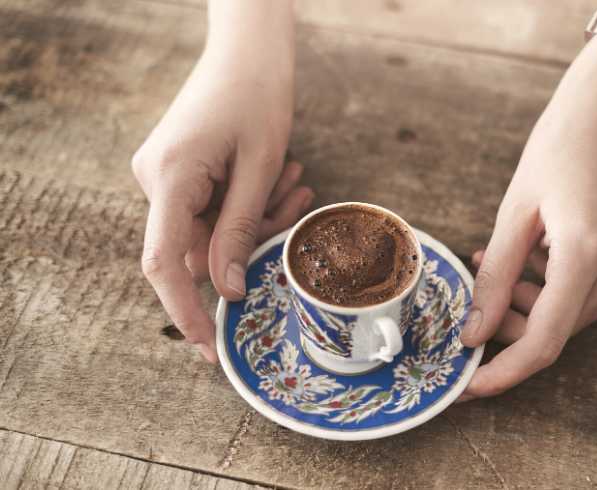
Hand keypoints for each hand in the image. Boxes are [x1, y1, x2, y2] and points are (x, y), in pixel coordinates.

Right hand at [132, 1, 308, 361]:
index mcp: (169, 176)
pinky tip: (281, 175)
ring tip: (296, 177)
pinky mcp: (178, 171)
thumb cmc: (257, 97)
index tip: (209, 348)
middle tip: (297, 200)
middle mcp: (154, 178)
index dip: (184, 311)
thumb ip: (239, 233)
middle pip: (198, 245)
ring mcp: (163, 174)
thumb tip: (228, 292)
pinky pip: (211, 208)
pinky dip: (248, 204)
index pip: (163, 262)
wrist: (246, 50)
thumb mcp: (260, 169)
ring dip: (257, 217)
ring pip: (211, 228)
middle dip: (252, 239)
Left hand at [459, 35, 596, 398]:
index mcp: (589, 252)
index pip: (544, 340)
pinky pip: (596, 292)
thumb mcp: (513, 213)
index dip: (504, 371)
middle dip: (514, 323)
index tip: (471, 388)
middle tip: (484, 293)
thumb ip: (492, 279)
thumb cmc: (555, 150)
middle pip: (559, 327)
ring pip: (576, 313)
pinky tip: (543, 254)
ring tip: (511, 262)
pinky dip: (561, 286)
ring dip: (536, 301)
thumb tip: (474, 334)